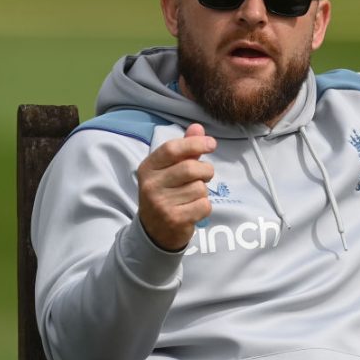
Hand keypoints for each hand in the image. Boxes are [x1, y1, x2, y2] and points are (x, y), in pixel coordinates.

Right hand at [136, 124, 216, 250]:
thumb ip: (184, 149)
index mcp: (148, 168)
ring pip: (199, 188)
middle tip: (205, 176)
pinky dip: (204, 206)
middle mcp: (150, 185)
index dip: (194, 144)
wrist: (155, 231)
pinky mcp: (174, 220)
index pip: (171, 149)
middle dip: (205, 170)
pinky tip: (193, 210)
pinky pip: (204, 205)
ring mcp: (161, 204)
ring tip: (192, 196)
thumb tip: (198, 127)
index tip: (211, 144)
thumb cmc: (166, 193)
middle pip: (190, 168)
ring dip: (203, 191)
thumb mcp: (169, 169)